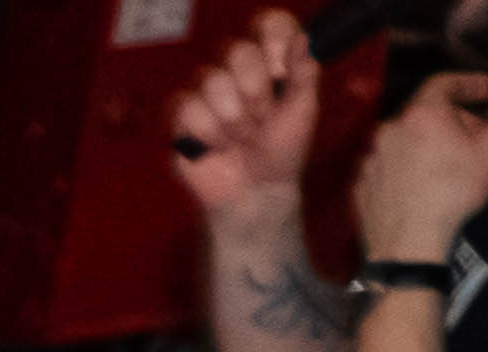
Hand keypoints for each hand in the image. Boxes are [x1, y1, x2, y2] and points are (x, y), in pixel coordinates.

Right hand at [170, 11, 322, 220]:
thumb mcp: (304, 110)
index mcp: (270, 61)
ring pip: (213, 80)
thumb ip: (305, 72)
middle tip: (264, 117)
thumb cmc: (282, 150)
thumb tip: (303, 37)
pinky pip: (189, 107)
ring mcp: (207, 91)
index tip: (281, 70)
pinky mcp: (182, 116)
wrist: (256, 192)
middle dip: (255, 90)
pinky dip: (210, 132)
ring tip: (243, 138)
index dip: (273, 39)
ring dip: (234, 118)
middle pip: (237, 50)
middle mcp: (237, 70)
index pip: (267, 24)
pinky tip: (218, 147)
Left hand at [356, 58, 487, 265]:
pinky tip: (421, 185)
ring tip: (448, 163)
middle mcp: (388, 130)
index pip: (444, 83)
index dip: (467, 84)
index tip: (485, 92)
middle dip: (451, 118)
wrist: (408, 245)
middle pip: (424, 113)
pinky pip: (387, 166)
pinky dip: (404, 167)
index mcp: (421, 114)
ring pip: (404, 140)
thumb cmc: (455, 193)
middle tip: (473, 136)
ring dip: (426, 143)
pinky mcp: (360, 185)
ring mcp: (371, 159)